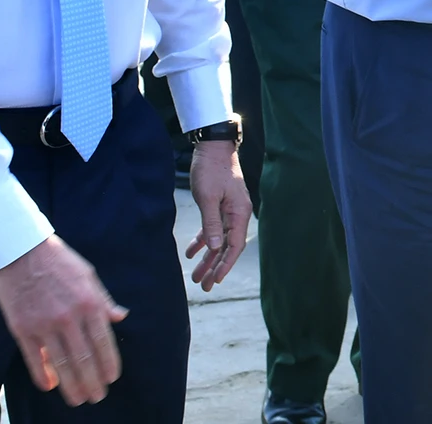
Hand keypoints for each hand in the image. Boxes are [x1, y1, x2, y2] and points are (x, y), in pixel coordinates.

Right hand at [0, 235, 126, 406]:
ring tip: (78, 399)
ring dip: (72, 385)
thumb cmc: (59, 261)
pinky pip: (34, 359)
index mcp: (90, 302)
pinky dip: (43, 375)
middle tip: (97, 397)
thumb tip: (120, 318)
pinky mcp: (22, 328)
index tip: (112, 379)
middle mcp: (70, 317)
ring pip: (62, 364)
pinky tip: (50, 386)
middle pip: (84, 359)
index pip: (104, 342)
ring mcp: (45, 324)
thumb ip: (103, 300)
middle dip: (93, 382)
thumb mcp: (89, 275)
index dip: (109, 364)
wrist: (21, 250)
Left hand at [184, 140, 250, 290]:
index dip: (225, 265)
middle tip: (203, 285)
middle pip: (227, 247)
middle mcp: (238, 214)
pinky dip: (203, 241)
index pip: (234, 246)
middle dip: (215, 267)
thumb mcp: (208, 198)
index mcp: (239, 213)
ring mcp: (230, 210)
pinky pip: (212, 229)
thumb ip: (211, 224)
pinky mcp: (221, 205)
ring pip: (219, 240)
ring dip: (208, 257)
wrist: (213, 146)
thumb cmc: (211, 169)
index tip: (215, 281)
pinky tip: (191, 252)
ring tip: (196, 275)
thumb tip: (213, 248)